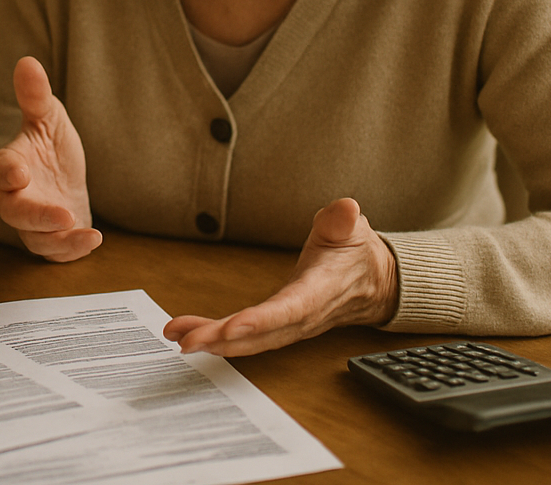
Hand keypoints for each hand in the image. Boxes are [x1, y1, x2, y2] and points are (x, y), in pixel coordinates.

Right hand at [0, 56, 101, 261]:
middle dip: (35, 215)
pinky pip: (55, 253)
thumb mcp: (48, 118)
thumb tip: (28, 61)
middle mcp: (16, 198)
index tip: (19, 171)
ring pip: (34, 238)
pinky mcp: (51, 241)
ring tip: (86, 232)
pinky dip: (73, 250)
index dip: (6, 173)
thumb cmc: (50, 148)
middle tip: (61, 214)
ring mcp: (33, 223)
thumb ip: (35, 95)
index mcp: (11, 166)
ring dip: (58, 238)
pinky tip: (94, 239)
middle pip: (14, 212)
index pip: (0, 171)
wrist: (66, 181)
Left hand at [163, 197, 396, 356]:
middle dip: (223, 339)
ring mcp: (290, 325)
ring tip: (177, 336)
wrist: (373, 282)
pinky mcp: (279, 326)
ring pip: (251, 341)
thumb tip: (346, 209)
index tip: (233, 327)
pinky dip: (218, 337)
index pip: (290, 309)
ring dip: (213, 341)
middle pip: (262, 334)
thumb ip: (343, 221)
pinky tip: (189, 334)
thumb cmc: (357, 253)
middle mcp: (303, 316)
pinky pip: (247, 337)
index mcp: (320, 291)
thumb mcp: (353, 230)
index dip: (262, 320)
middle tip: (186, 340)